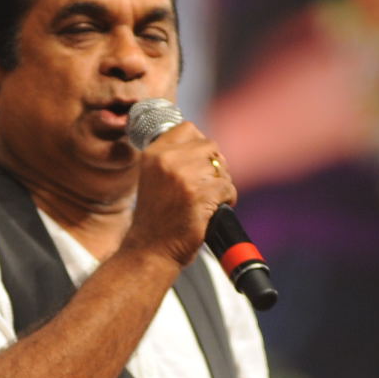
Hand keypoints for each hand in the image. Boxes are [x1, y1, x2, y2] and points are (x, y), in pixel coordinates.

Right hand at [122, 119, 236, 266]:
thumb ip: (173, 158)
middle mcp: (167, 160)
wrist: (150, 249)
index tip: (200, 162)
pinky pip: (228, 187)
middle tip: (208, 185)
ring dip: (222, 183)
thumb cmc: (156, 217)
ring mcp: (184, 177)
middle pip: (209, 146)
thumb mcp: (153, 177)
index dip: (200, 144)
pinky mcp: (200, 195)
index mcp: (154, 153)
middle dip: (214, 165)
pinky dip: (228, 199)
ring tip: (211, 199)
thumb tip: (209, 149)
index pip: (187, 129)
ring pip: (221, 166)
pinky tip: (214, 210)